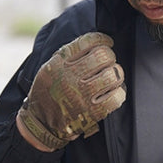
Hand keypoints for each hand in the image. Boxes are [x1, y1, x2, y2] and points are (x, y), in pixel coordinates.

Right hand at [17, 32, 125, 150]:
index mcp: (58, 63)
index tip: (107, 43)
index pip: (87, 42)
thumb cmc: (49, 92)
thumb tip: (96, 41)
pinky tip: (116, 92)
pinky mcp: (92, 112)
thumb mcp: (50, 67)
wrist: (42, 123)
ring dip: (117, 74)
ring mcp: (81, 95)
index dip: (102, 39)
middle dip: (110, 57)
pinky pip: (116, 97)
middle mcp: (70, 77)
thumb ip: (68, 54)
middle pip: (103, 56)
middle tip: (109, 63)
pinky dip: (120, 93)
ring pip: (112, 75)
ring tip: (113, 77)